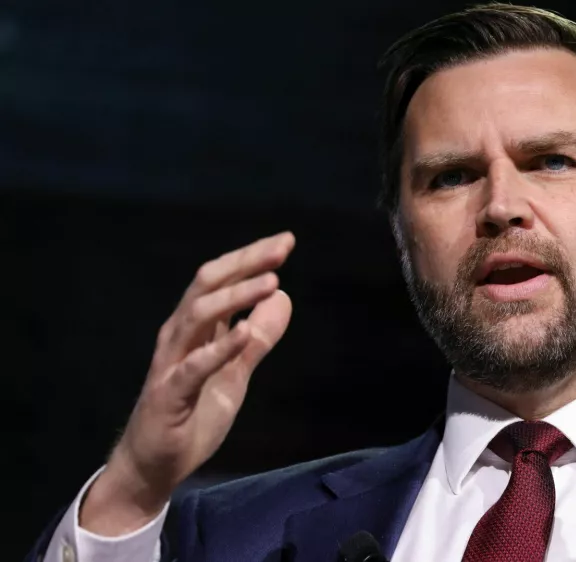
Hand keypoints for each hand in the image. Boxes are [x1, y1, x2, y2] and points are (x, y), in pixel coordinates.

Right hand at [80, 232, 295, 534]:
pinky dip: (219, 348)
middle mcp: (179, 336)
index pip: (221, 280)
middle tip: (281, 248)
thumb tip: (284, 297)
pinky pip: (193, 367)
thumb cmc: (191, 415)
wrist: (153, 466)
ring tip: (271, 282)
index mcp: (195, 328)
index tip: (286, 241)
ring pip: (198, 316)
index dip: (251, 258)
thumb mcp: (236, 374)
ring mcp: (171, 364)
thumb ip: (259, 338)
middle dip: (245, 263)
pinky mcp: (169, 395)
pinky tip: (244, 333)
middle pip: (208, 285)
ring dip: (236, 296)